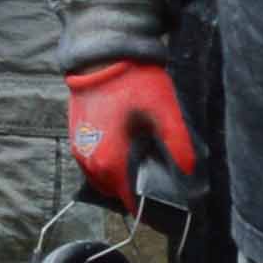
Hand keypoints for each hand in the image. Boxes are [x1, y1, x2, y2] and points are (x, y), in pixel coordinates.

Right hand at [65, 58, 197, 210]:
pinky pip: (91, 165)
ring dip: (119, 179)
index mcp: (111, 161)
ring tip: (141, 165)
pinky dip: (107, 165)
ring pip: (101, 180)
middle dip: (133, 192)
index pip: (129, 202)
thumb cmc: (135, 83)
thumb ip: (178, 144)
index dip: (148, 207)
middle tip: (157, 179)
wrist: (102, 56)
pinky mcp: (75, 137)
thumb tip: (187, 170)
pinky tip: (125, 150)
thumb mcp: (165, 112)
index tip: (165, 202)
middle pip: (114, 193)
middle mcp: (90, 162)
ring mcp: (79, 150)